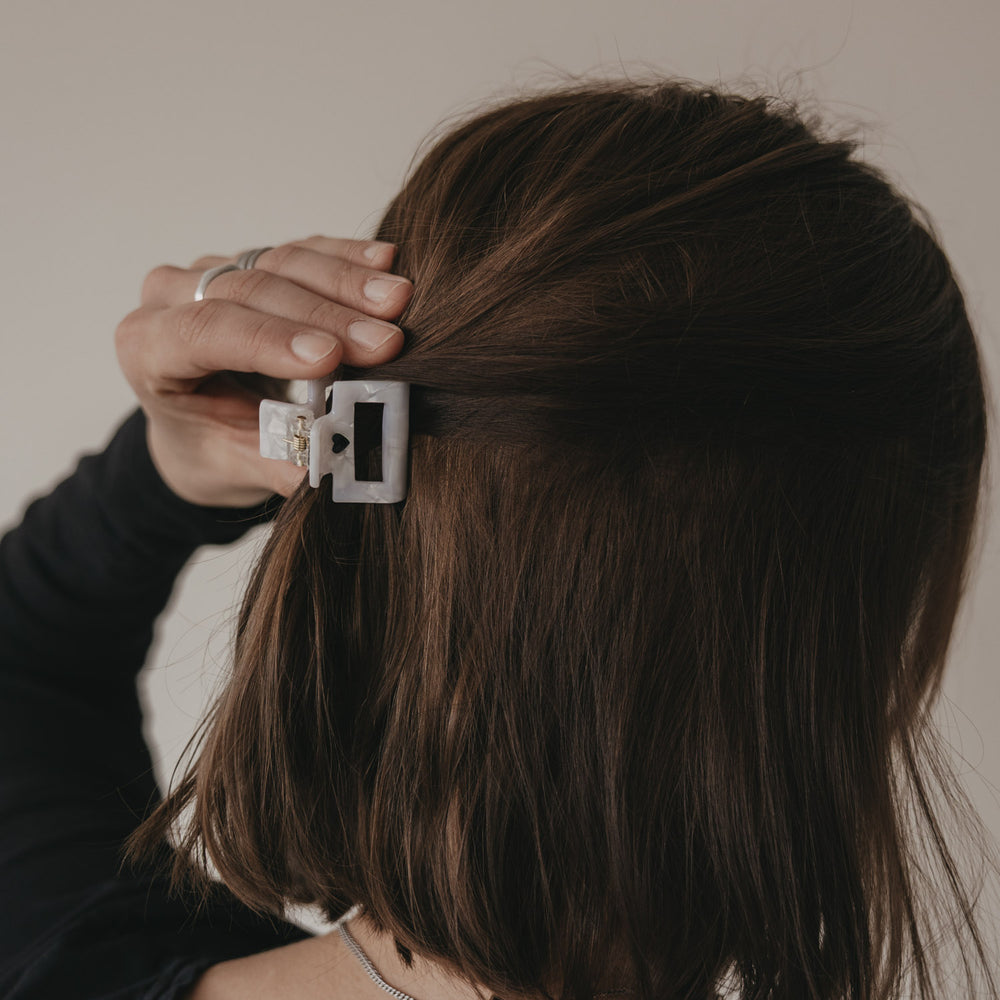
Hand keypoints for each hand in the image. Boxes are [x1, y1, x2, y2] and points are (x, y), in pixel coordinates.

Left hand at [115, 236, 410, 506]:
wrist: (202, 428)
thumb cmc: (211, 448)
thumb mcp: (236, 466)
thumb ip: (279, 464)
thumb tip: (336, 469)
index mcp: (148, 350)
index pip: (207, 331)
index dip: (270, 340)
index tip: (329, 358)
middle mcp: (172, 299)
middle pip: (251, 289)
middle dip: (326, 316)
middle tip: (385, 341)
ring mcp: (214, 272)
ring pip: (280, 260)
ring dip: (346, 281)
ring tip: (398, 300)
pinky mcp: (257, 262)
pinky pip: (304, 250)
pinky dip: (348, 259)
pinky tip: (387, 264)